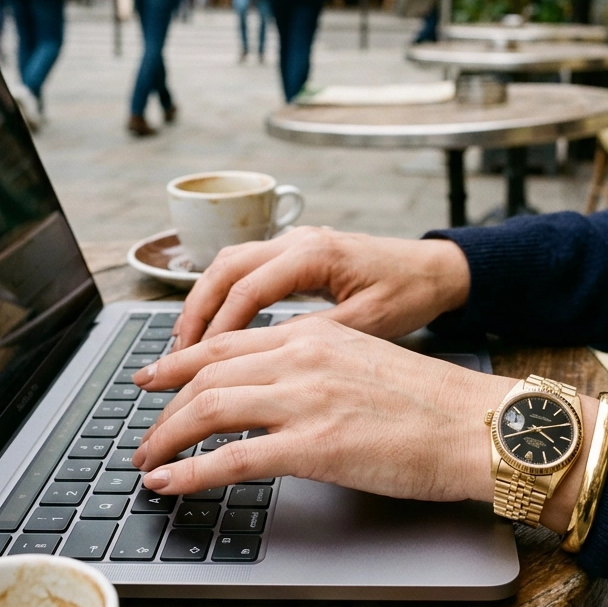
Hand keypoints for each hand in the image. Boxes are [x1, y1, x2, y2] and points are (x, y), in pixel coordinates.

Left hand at [132, 314, 509, 502]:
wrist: (475, 425)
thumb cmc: (431, 404)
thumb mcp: (364, 361)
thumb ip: (315, 367)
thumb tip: (275, 392)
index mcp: (314, 334)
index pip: (226, 343)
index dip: (179, 363)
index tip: (154, 379)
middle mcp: (301, 357)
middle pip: (206, 375)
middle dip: (164, 407)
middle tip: (144, 433)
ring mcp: (305, 400)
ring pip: (208, 411)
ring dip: (166, 440)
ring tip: (147, 463)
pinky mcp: (313, 446)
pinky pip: (230, 458)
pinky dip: (189, 472)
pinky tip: (169, 484)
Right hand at [172, 226, 470, 349]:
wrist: (436, 269)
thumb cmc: (410, 293)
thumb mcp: (368, 323)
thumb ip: (319, 337)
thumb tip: (269, 365)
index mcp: (314, 254)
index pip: (246, 290)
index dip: (216, 330)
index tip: (194, 366)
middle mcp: (297, 240)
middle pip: (224, 270)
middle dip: (193, 314)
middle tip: (171, 359)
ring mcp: (294, 241)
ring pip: (228, 264)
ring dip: (202, 303)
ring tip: (183, 348)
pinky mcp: (296, 252)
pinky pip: (245, 268)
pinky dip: (222, 296)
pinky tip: (214, 329)